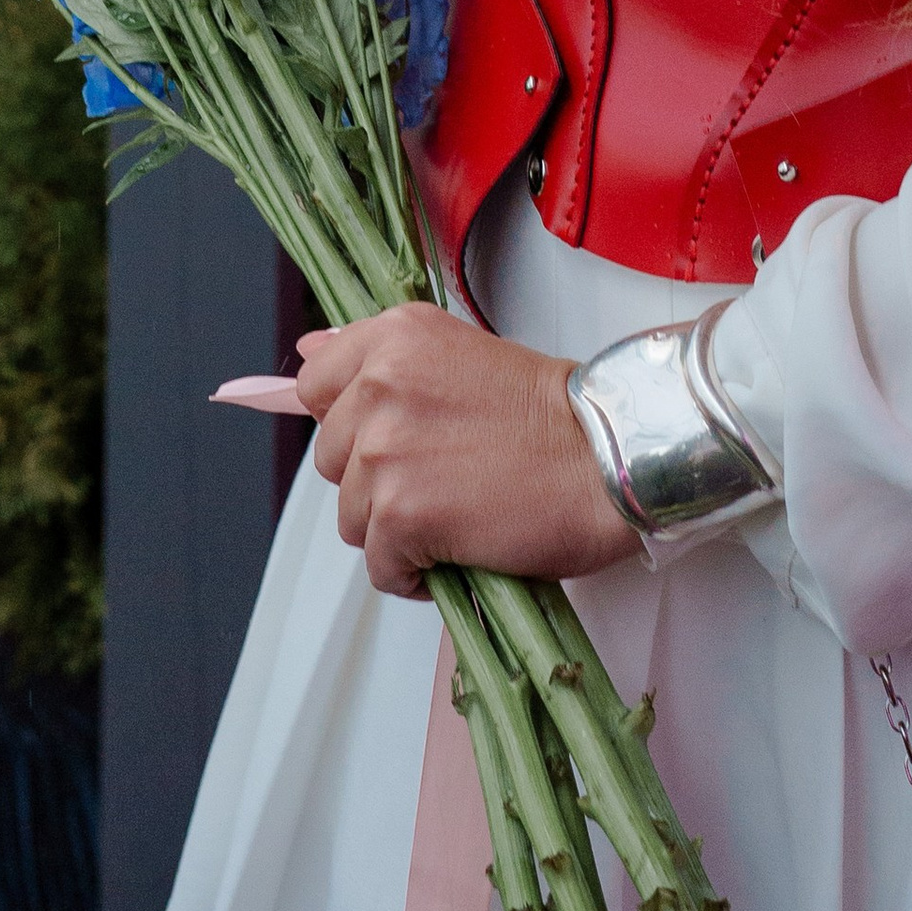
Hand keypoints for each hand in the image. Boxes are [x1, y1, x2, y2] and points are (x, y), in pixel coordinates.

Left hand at [296, 306, 634, 596]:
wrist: (606, 459)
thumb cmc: (550, 417)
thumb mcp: (458, 355)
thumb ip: (379, 357)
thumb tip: (305, 353)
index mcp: (395, 337)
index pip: (316, 383)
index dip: (350, 420)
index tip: (389, 435)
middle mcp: (380, 383)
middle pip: (331, 458)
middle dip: (377, 479)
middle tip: (443, 476)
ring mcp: (385, 449)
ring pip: (351, 517)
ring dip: (397, 529)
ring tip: (458, 513)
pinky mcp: (399, 512)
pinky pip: (379, 566)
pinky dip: (414, 574)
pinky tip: (459, 549)